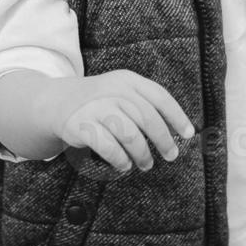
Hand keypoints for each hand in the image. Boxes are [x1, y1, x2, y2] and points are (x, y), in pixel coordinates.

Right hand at [43, 70, 194, 172]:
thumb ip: (145, 105)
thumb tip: (178, 130)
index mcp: (127, 80)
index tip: (189, 134)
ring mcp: (96, 107)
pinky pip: (109, 147)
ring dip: (143, 154)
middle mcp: (113, 90)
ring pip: (130, 135)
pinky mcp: (81, 125)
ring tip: (145, 164)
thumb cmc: (99, 102)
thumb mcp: (121, 92)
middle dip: (163, 140)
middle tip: (171, 155)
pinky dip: (121, 159)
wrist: (56, 102)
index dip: (177, 116)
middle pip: (147, 118)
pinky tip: (124, 165)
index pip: (159, 97)